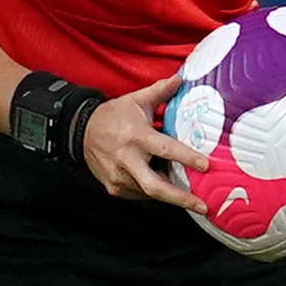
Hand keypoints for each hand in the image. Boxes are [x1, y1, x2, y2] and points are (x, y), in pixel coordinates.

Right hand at [82, 74, 208, 203]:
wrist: (80, 131)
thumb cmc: (112, 116)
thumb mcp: (136, 100)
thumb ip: (160, 91)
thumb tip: (181, 79)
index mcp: (136, 136)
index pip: (165, 149)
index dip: (186, 158)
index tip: (206, 166)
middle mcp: (127, 160)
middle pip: (155, 186)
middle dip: (180, 198)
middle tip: (202, 206)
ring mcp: (119, 177)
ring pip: (150, 192)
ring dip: (170, 193)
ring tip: (189, 193)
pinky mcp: (115, 188)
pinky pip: (140, 193)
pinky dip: (155, 191)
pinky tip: (165, 185)